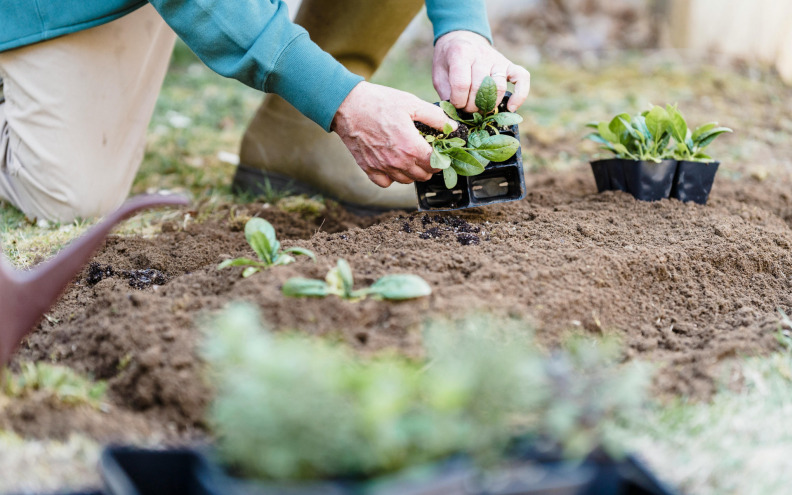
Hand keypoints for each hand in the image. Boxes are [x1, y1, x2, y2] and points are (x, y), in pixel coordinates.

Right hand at [331, 82, 455, 186]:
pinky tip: (393, 164)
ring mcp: (383, 167)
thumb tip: (453, 127)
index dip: (442, 159)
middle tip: (428, 154)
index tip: (441, 152)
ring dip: (413, 172)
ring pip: (406, 181)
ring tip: (412, 158)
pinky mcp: (369, 168)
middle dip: (429, 166)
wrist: (348, 105)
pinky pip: (385, 183)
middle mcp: (398, 162)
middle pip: (423, 175)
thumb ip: (435, 117)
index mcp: (411, 147)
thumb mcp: (412, 103)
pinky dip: (392, 178)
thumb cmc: (380, 102)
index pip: (435, 164)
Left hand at [433, 31, 530, 112]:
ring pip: (499, 87)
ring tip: (480, 109)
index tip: (455, 104)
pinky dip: (520, 95)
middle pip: (481, 88)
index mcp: (461, 53)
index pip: (462, 84)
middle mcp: (481, 55)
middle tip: (466, 109)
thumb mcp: (439, 74)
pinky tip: (511, 108)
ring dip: (489, 104)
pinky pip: (522, 78)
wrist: (461, 38)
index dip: (458, 101)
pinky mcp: (509, 64)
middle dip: (472, 106)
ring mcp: (498, 59)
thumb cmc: (448, 60)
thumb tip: (456, 113)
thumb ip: (446, 93)